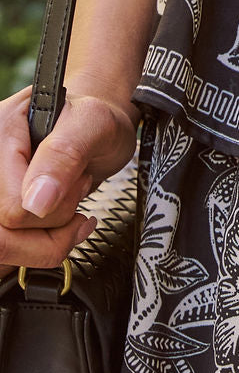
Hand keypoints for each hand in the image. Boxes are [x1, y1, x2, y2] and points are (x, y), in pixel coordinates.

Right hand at [0, 85, 137, 274]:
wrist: (95, 129)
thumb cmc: (94, 121)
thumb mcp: (93, 124)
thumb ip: (64, 156)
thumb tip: (35, 203)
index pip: (12, 208)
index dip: (59, 204)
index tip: (80, 179)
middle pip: (5, 235)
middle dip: (54, 224)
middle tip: (75, 192)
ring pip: (6, 248)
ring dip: (48, 238)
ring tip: (67, 203)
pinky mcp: (1, 214)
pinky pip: (9, 251)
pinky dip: (40, 248)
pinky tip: (57, 226)